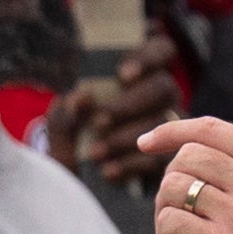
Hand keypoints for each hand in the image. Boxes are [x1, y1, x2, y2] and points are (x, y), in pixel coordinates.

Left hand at [50, 29, 183, 185]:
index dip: (148, 57)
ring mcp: (171, 125)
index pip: (160, 48)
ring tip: (95, 153)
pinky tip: (107, 171)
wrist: (75, 185)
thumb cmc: (72, 141)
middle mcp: (160, 95)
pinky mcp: (169, 157)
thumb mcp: (62, 125)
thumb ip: (66, 110)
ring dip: (126, 137)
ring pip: (164, 121)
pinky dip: (131, 164)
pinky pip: (161, 157)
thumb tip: (81, 98)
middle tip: (99, 122)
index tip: (123, 75)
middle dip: (129, 104)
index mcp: (138, 73)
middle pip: (164, 86)